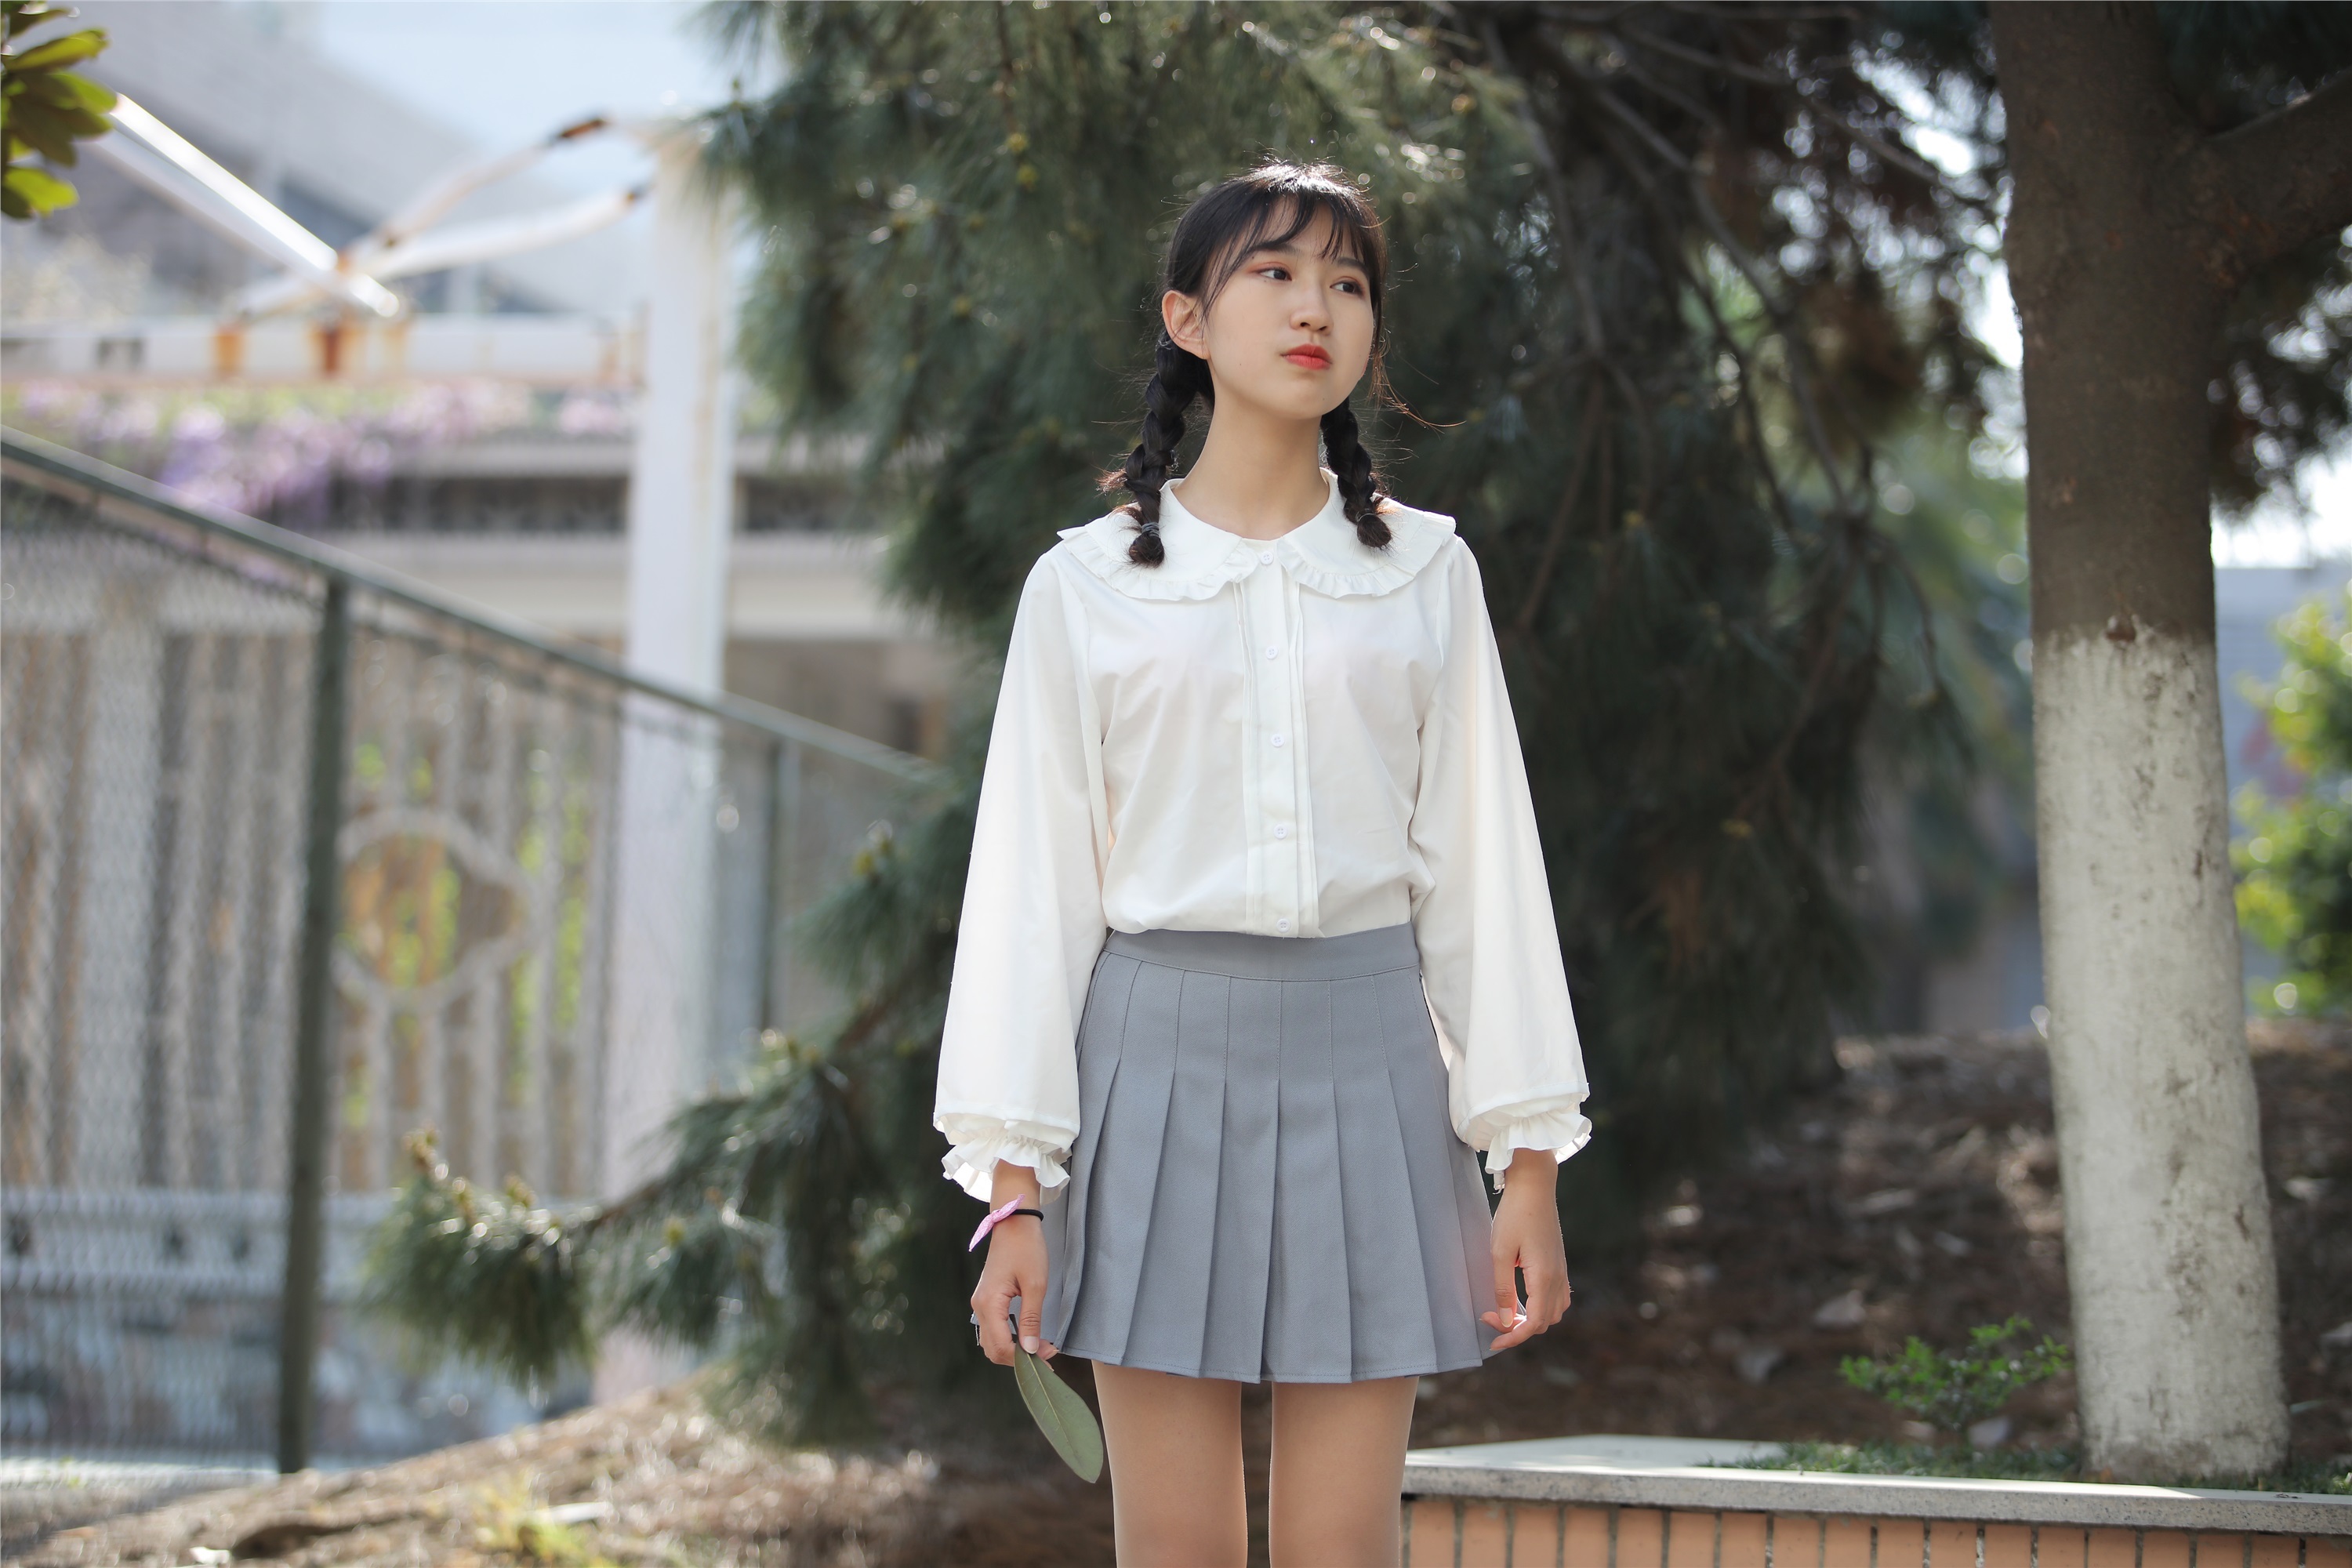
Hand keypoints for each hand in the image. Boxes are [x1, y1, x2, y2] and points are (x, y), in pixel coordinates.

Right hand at [971, 1161, 1057, 1365]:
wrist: (1013, 1224)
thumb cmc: (1026, 1249)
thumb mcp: (1035, 1285)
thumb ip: (1031, 1320)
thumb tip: (1031, 1350)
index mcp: (989, 1304)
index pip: (1001, 1346)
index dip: (1024, 1357)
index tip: (1048, 1356)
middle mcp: (979, 1307)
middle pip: (993, 1349)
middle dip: (1018, 1357)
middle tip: (1046, 1353)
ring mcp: (980, 1303)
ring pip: (992, 1341)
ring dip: (1013, 1348)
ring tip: (1039, 1345)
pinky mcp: (986, 1299)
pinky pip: (993, 1328)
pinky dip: (1008, 1337)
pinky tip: (1027, 1333)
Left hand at [1482, 1148, 1570, 1350]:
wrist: (1535, 1186)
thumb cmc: (1515, 1215)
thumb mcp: (1499, 1252)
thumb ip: (1502, 1288)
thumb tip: (1504, 1319)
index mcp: (1544, 1277)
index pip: (1533, 1324)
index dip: (1513, 1337)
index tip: (1493, 1339)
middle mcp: (1558, 1278)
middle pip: (1544, 1322)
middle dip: (1518, 1328)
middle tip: (1491, 1317)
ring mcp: (1561, 1271)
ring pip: (1553, 1312)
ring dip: (1532, 1319)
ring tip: (1506, 1312)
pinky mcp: (1559, 1263)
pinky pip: (1558, 1297)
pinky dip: (1541, 1307)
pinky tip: (1522, 1299)